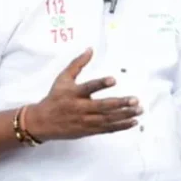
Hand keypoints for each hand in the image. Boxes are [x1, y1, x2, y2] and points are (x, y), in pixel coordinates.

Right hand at [25, 48, 141, 141]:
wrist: (42, 122)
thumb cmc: (55, 97)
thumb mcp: (63, 78)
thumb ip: (77, 64)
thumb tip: (90, 49)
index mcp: (73, 93)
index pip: (88, 87)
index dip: (100, 84)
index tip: (113, 79)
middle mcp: (80, 108)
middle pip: (102, 106)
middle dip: (120, 103)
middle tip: (135, 100)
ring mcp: (85, 121)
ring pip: (107, 119)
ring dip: (125, 115)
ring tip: (139, 110)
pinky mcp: (88, 130)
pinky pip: (107, 129)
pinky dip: (121, 126)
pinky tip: (133, 121)